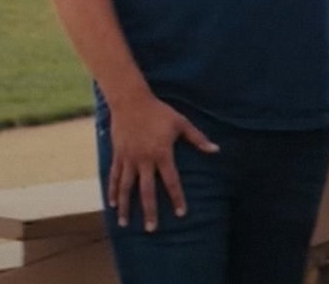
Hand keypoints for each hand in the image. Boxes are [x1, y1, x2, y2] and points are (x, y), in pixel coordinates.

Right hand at [103, 94, 218, 231]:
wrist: (130, 100)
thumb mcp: (180, 122)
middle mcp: (144, 159)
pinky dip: (112, 191)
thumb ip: (197, 138)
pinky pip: (114, 176)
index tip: (181, 213)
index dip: (177, 197)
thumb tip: (215, 150)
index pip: (171, 180)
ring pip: (126, 187)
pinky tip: (112, 204)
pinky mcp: (118, 155)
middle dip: (149, 210)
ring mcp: (128, 158)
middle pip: (146, 190)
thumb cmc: (159, 111)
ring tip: (124, 223)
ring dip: (126, 206)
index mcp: (161, 153)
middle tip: (151, 229)